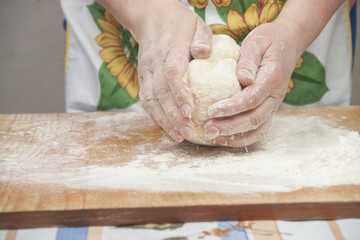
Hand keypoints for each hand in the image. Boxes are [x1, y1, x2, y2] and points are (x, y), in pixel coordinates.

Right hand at [131, 0, 212, 141]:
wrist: (151, 17)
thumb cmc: (179, 23)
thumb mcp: (196, 23)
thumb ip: (202, 38)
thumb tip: (204, 53)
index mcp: (170, 49)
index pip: (173, 74)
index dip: (180, 94)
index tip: (190, 112)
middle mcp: (155, 62)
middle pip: (161, 92)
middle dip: (173, 115)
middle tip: (188, 133)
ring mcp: (146, 71)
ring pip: (151, 99)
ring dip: (164, 120)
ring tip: (178, 136)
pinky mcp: (142, 77)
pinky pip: (146, 99)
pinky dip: (155, 115)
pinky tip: (167, 128)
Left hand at [203, 21, 300, 146]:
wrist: (288, 41)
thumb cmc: (268, 40)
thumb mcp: (256, 42)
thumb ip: (249, 60)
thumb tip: (243, 79)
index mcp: (272, 78)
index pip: (252, 98)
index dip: (232, 107)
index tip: (211, 111)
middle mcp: (276, 95)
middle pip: (255, 119)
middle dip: (230, 127)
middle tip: (207, 128)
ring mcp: (274, 104)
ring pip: (259, 128)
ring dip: (236, 136)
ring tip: (214, 137)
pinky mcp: (269, 108)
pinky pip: (259, 128)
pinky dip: (243, 137)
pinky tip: (225, 138)